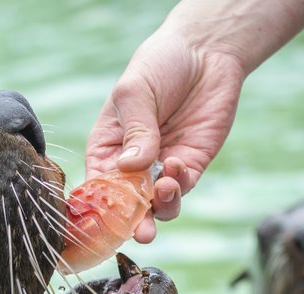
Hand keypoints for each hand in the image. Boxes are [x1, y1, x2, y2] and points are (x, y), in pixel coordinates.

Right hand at [86, 33, 245, 242]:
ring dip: (160, 207)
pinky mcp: (190, 166)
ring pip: (157, 205)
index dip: (98, 206)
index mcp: (107, 146)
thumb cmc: (160, 64)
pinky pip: (182, 188)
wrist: (207, 51)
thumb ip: (135, 130)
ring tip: (164, 191)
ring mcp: (161, 168)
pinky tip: (177, 167)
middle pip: (127, 205)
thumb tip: (130, 167)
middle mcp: (132, 164)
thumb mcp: (135, 92)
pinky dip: (179, 186)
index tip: (102, 220)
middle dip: (133, 222)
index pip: (97, 185)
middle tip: (141, 232)